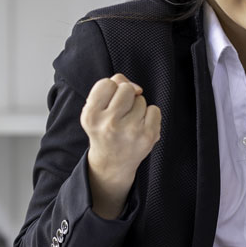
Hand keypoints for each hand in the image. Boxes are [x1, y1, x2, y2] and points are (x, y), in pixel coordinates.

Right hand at [80, 73, 160, 218]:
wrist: (112, 163)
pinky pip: (154, 109)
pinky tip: (140, 127)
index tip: (109, 103)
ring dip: (137, 108)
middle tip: (121, 113)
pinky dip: (150, 116)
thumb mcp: (96, 109)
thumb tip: (136, 87)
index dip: (111, 89)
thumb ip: (111, 88)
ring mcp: (131, 131)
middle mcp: (109, 124)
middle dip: (126, 96)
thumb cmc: (104, 129)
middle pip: (126, 88)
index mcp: (91, 116)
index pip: (107, 83)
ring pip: (141, 99)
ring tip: (128, 123)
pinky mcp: (148, 136)